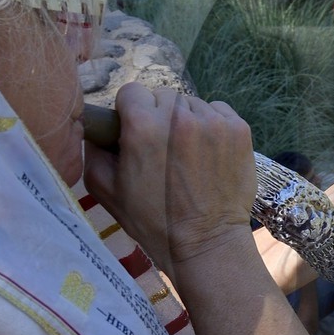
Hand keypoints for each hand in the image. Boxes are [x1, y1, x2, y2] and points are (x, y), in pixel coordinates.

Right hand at [84, 85, 255, 276]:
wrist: (207, 243)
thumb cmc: (153, 221)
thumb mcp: (106, 190)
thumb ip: (94, 151)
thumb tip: (96, 127)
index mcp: (143, 127)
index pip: (131, 91)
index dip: (129, 112)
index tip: (134, 132)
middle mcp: (179, 116)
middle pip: (162, 96)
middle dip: (158, 116)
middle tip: (161, 147)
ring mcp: (213, 121)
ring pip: (191, 104)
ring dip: (186, 121)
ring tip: (187, 154)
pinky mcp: (239, 129)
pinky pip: (218, 111)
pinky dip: (212, 125)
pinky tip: (208, 152)